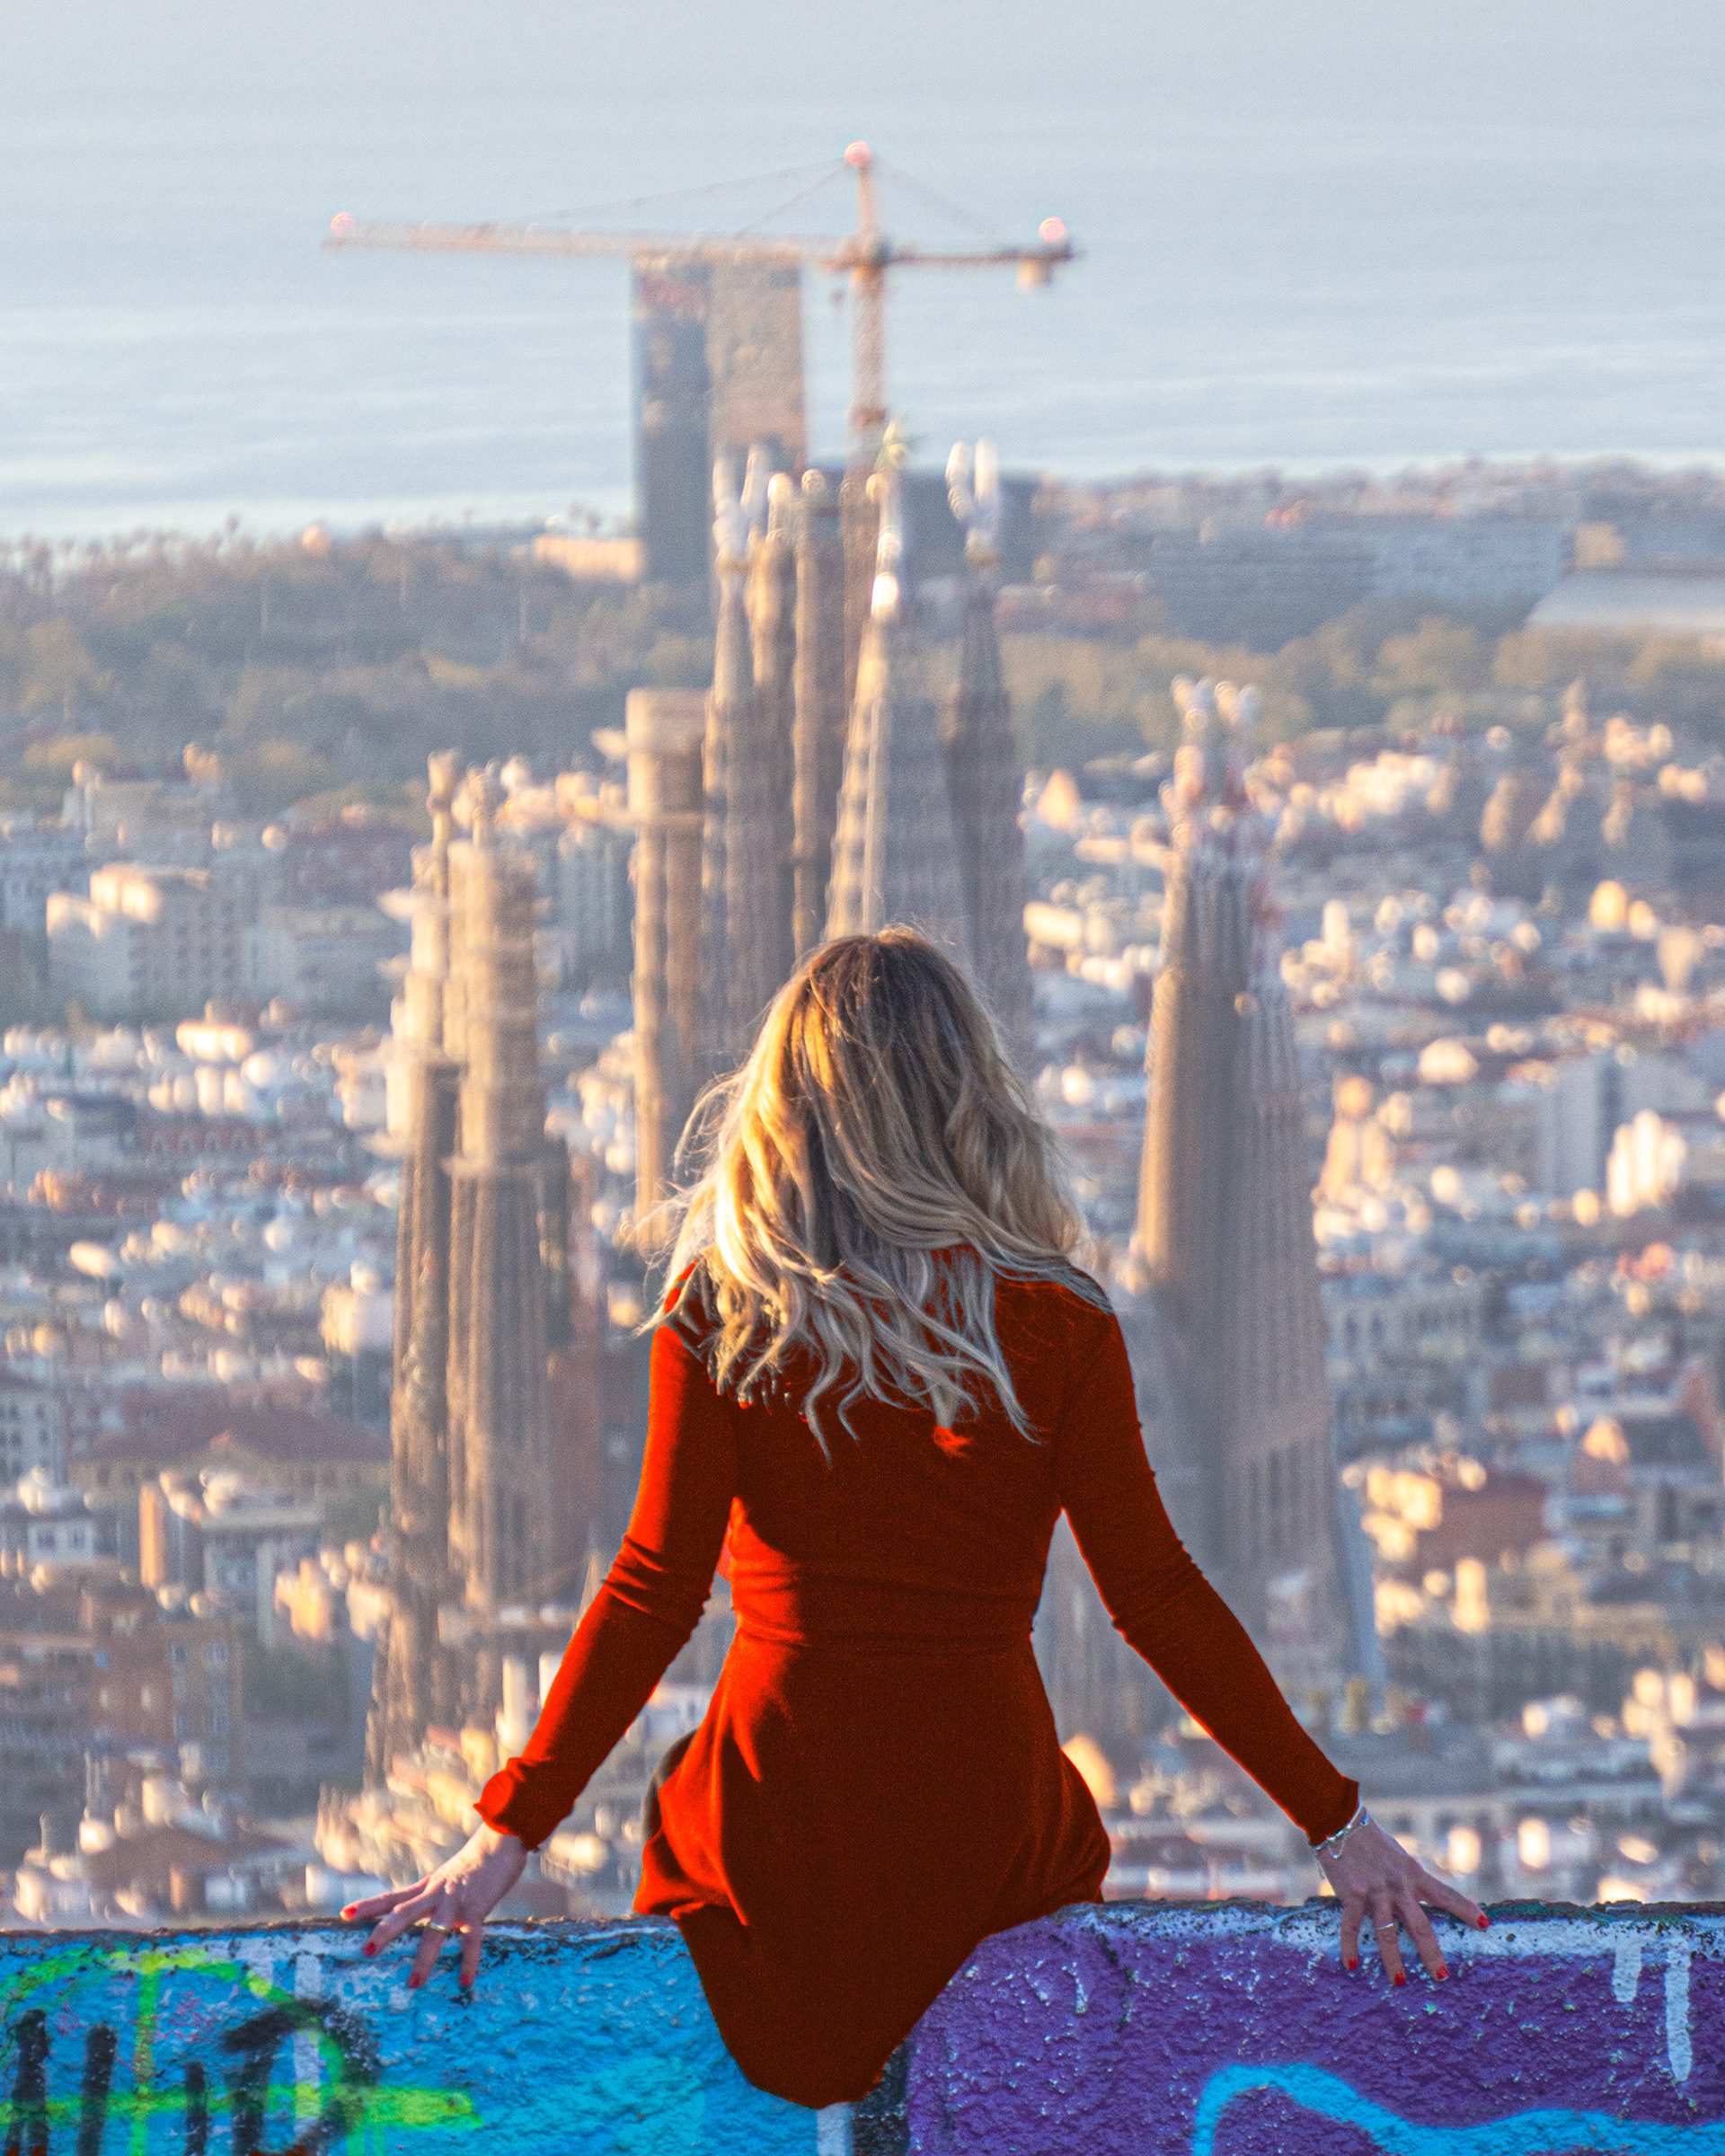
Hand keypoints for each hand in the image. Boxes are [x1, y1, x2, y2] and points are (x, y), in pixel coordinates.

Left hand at [342, 1823, 526, 1992]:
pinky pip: (471, 1939)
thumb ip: (430, 1894)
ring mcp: (455, 1902)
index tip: (344, 1914)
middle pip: (404, 1912)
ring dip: (424, 1958)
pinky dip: (468, 1961)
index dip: (368, 1906)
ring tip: (414, 1984)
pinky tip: (465, 1981)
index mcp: (426, 1887)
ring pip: (434, 1931)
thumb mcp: (445, 1878)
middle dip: (385, 1931)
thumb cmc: (474, 1862)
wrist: (500, 1841)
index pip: (392, 1897)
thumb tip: (415, 1909)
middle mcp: (435, 1894)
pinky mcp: (477, 1908)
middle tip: (367, 1950)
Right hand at [1319, 1817, 1485, 1983]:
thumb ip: (1409, 1878)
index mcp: (1413, 1874)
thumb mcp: (1398, 1857)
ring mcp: (1375, 1891)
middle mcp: (1398, 1885)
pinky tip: (1351, 1965)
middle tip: (1443, 1976)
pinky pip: (1351, 1926)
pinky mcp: (1351, 1894)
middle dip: (1432, 1953)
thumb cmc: (1371, 1841)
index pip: (1445, 1894)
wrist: (1340, 1823)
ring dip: (1393, 1960)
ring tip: (1400, 1982)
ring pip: (1387, 1932)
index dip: (1465, 1909)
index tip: (1484, 1924)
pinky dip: (1351, 1947)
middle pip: (1420, 1925)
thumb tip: (1421, 1897)